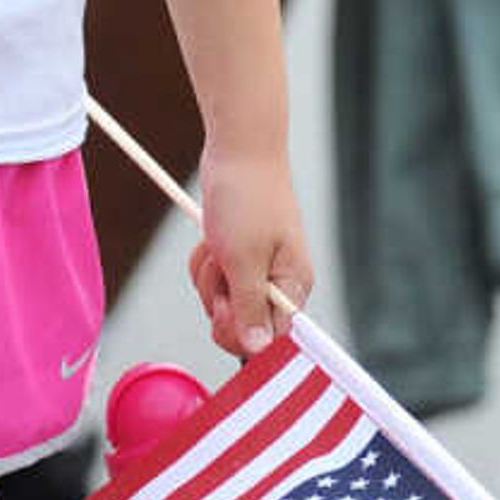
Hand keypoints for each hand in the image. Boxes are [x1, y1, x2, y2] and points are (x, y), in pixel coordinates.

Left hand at [187, 141, 315, 359]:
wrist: (239, 149)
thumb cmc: (247, 198)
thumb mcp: (243, 259)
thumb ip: (249, 308)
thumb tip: (257, 350)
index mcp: (294, 286)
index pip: (270, 339)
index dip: (240, 331)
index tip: (223, 306)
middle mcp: (280, 283)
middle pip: (241, 324)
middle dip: (219, 298)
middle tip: (221, 266)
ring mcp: (258, 269)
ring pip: (222, 300)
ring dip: (209, 275)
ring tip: (217, 242)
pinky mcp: (239, 256)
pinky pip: (213, 278)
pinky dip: (206, 261)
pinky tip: (211, 237)